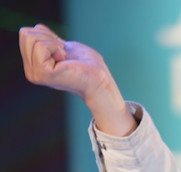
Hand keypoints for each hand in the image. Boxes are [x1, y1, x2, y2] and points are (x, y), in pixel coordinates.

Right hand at [19, 24, 136, 135]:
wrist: (99, 79)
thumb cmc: (88, 65)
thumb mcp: (64, 47)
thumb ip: (48, 39)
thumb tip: (37, 28)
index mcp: (33, 65)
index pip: (25, 33)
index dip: (47, 36)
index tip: (62, 50)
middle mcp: (31, 71)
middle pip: (25, 34)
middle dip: (49, 38)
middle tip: (64, 55)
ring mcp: (34, 73)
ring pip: (31, 38)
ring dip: (54, 44)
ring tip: (65, 59)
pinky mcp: (42, 73)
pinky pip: (42, 46)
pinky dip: (57, 48)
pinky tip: (65, 61)